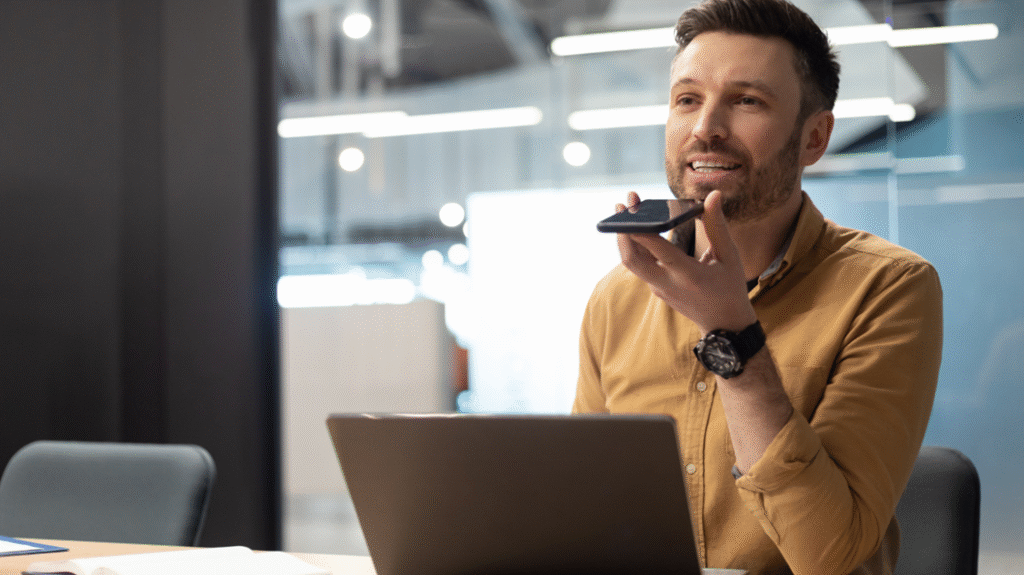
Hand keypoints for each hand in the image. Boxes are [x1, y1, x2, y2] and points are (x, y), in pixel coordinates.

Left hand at [616, 190, 755, 333]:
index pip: (659, 252)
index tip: (630, 211)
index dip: (642, 232)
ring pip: (632, 262)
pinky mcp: (656, 289)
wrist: (723, 325)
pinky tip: (638, 226)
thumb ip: (717, 225)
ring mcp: (658, 288)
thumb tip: (713, 195)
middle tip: (622, 205)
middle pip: (632, 259)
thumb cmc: (730, 287)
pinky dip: (635, 245)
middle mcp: (668, 283)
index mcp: (689, 275)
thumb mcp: (729, 256)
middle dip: (622, 231)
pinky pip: (640, 265)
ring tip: (626, 209)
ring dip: (625, 236)